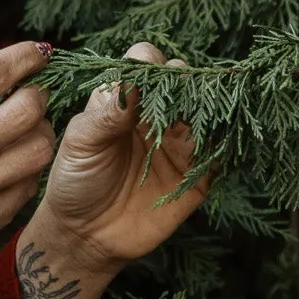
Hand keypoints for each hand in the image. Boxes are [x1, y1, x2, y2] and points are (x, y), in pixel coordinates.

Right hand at [0, 41, 55, 298]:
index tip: (37, 52)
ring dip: (40, 131)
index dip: (23, 58)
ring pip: (38, 151)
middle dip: (38, 94)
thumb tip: (1, 63)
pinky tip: (10, 160)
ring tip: (25, 128)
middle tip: (32, 92)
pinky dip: (26, 166)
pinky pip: (28, 186)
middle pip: (25, 113)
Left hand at [36, 41, 208, 269]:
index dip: (150, 63)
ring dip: (208, 106)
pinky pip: (219, 151)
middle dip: (185, 80)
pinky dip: (224, 141)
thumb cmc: (75, 182)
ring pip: (207, 111)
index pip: (145, 64)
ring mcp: (178, 143)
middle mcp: (155, 115)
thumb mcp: (81, 144)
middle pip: (182, 80)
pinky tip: (217, 139)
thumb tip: (132, 80)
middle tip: (180, 93)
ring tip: (199, 114)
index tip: (148, 75)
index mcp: (124, 99)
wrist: (85, 236)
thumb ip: (105, 114)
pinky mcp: (197, 173)